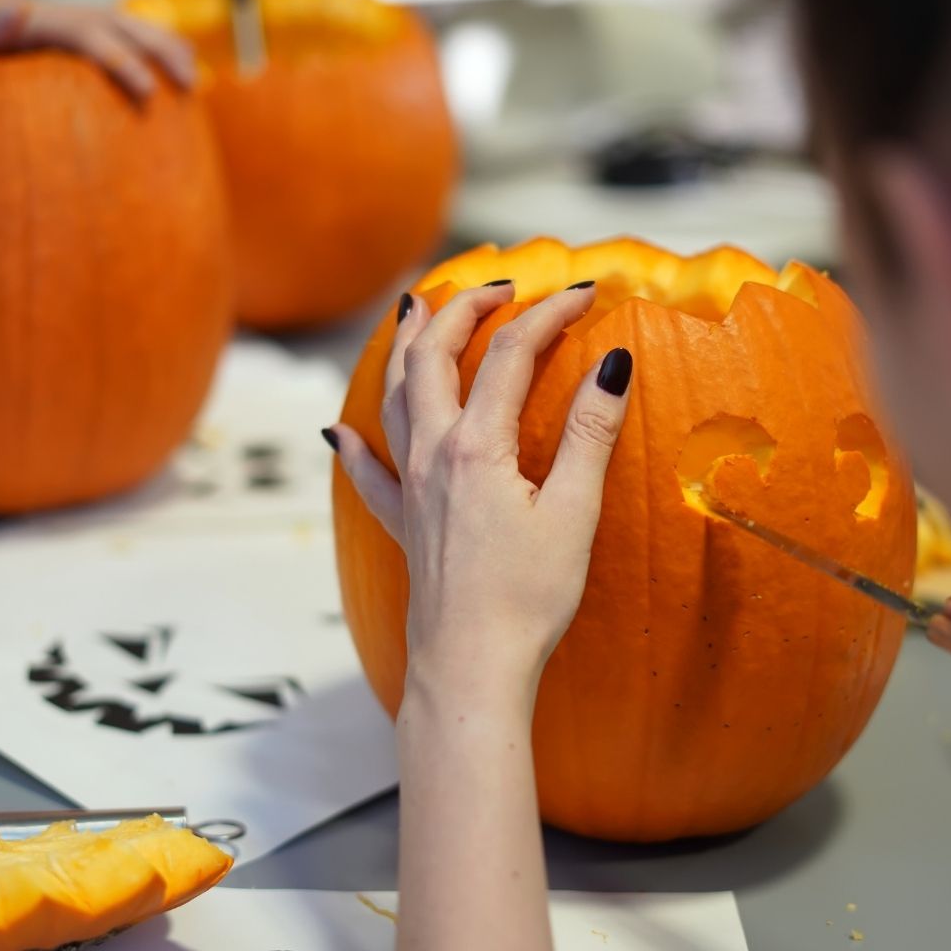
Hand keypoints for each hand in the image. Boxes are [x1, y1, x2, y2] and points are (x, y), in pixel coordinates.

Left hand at [331, 281, 632, 687]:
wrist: (470, 665)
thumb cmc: (528, 598)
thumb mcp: (573, 512)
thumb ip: (589, 433)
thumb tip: (613, 364)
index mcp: (478, 448)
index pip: (510, 355)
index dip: (547, 315)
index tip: (582, 292)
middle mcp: (432, 456)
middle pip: (432, 358)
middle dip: (461, 309)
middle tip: (494, 286)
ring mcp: (410, 489)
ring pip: (393, 398)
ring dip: (405, 348)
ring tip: (414, 310)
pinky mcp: (403, 524)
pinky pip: (367, 473)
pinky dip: (353, 444)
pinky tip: (336, 433)